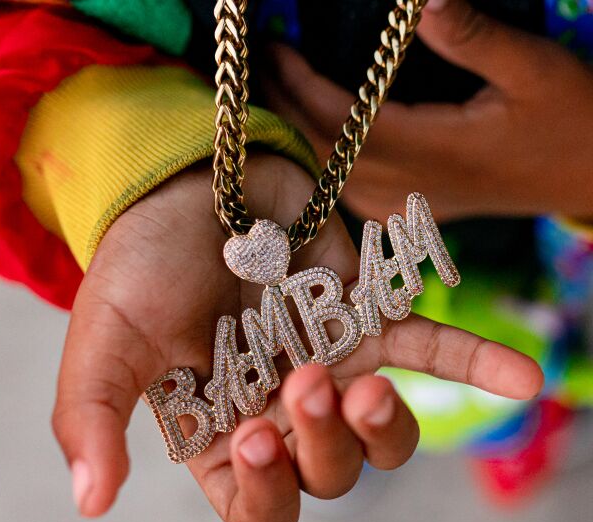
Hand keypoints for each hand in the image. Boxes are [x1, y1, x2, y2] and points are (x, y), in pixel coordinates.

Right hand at [52, 152, 542, 521]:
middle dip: (324, 444)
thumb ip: (90, 422)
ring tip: (368, 387)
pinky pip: (432, 348)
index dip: (267, 492)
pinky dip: (477, 361)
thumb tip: (91, 504)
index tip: (251, 435)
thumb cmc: (137, 264)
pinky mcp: (369, 315)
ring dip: (387, 428)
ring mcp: (330, 366)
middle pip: (329, 480)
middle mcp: (279, 413)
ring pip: (384, 440)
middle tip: (302, 380)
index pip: (257, 509)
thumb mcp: (100, 342)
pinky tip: (521, 376)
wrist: (186, 176)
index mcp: (216, 432)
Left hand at [259, 0, 592, 221]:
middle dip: (278, 103)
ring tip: (265, 83)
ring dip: (291, 125)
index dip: (295, 84)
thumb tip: (420, 1)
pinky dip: (313, 150)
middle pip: (317, 147)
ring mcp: (397, 206)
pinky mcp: (398, 212)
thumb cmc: (573, 121)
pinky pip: (336, 184)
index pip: (337, 120)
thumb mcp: (536, 68)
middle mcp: (402, 187)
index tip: (271, 48)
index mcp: (430, 153)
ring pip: (321, 170)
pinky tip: (299, 121)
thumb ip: (474, 37)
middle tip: (250, 60)